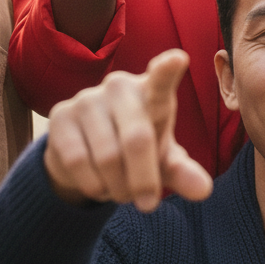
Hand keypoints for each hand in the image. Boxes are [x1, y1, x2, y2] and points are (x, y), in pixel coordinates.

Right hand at [43, 49, 212, 209]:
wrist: (86, 153)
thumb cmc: (136, 151)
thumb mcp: (163, 162)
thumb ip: (183, 172)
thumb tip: (203, 191)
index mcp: (153, 93)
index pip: (162, 79)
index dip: (168, 70)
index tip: (179, 59)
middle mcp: (120, 86)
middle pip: (137, 139)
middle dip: (144, 180)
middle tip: (147, 204)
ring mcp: (87, 98)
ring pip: (107, 157)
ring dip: (118, 188)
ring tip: (121, 192)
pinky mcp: (60, 115)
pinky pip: (77, 161)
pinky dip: (93, 185)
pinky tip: (98, 185)